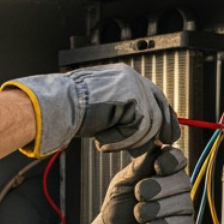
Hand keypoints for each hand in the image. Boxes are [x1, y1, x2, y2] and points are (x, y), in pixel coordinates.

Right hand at [2, 64, 179, 157]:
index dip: (162, 118)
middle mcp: (132, 78)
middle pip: (160, 107)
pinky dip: (121, 141)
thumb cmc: (70, 110)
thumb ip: (124, 116)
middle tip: (161, 146)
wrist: (56, 106)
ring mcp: (133, 86)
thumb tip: (147, 135)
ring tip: (107, 144)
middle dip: (161, 131)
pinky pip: (139, 128)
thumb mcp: (103, 110)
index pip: (154, 97)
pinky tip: (103, 142)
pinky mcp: (131, 98)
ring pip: (149, 123)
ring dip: (128, 141)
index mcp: (125, 77)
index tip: (167, 135)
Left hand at [68, 146, 193, 223]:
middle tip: (138, 196)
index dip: (170, 161)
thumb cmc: (119, 208)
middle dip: (155, 188)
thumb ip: (139, 166)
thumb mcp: (123, 182)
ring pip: (182, 205)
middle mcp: (178, 191)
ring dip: (153, 210)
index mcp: (165, 174)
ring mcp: (183, 212)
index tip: (156, 167)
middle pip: (182, 181)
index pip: (179, 159)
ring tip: (138, 216)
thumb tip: (156, 146)